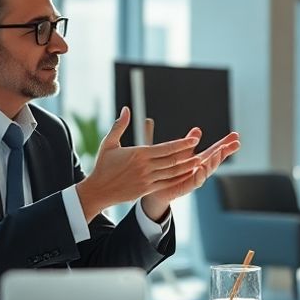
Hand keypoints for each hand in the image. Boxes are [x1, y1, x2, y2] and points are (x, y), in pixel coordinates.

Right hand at [76, 107, 203, 219]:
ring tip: (199, 161)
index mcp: (139, 154)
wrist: (98, 190)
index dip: (182, 144)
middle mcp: (145, 167)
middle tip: (201, 148)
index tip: (193, 140)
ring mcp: (147, 180)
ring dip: (187, 167)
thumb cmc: (103, 165)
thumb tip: (126, 109)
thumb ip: (120, 125)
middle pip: (172, 160)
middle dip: (188, 154)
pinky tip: (187, 175)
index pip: (166, 148)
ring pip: (172, 173)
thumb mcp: (109, 143)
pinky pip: (167, 184)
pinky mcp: (146, 190)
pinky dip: (178, 179)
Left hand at [141, 121, 240, 220]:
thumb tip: (198, 128)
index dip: (225, 143)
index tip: (236, 135)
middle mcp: (198, 170)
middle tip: (236, 143)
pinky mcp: (184, 188)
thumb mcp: (177, 153)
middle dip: (225, 151)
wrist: (153, 189)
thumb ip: (186, 142)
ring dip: (214, 162)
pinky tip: (201, 168)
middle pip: (215, 160)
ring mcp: (193, 179)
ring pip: (207, 171)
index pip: (214, 150)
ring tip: (219, 152)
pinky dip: (198, 176)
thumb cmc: (166, 170)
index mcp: (197, 161)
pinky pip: (193, 183)